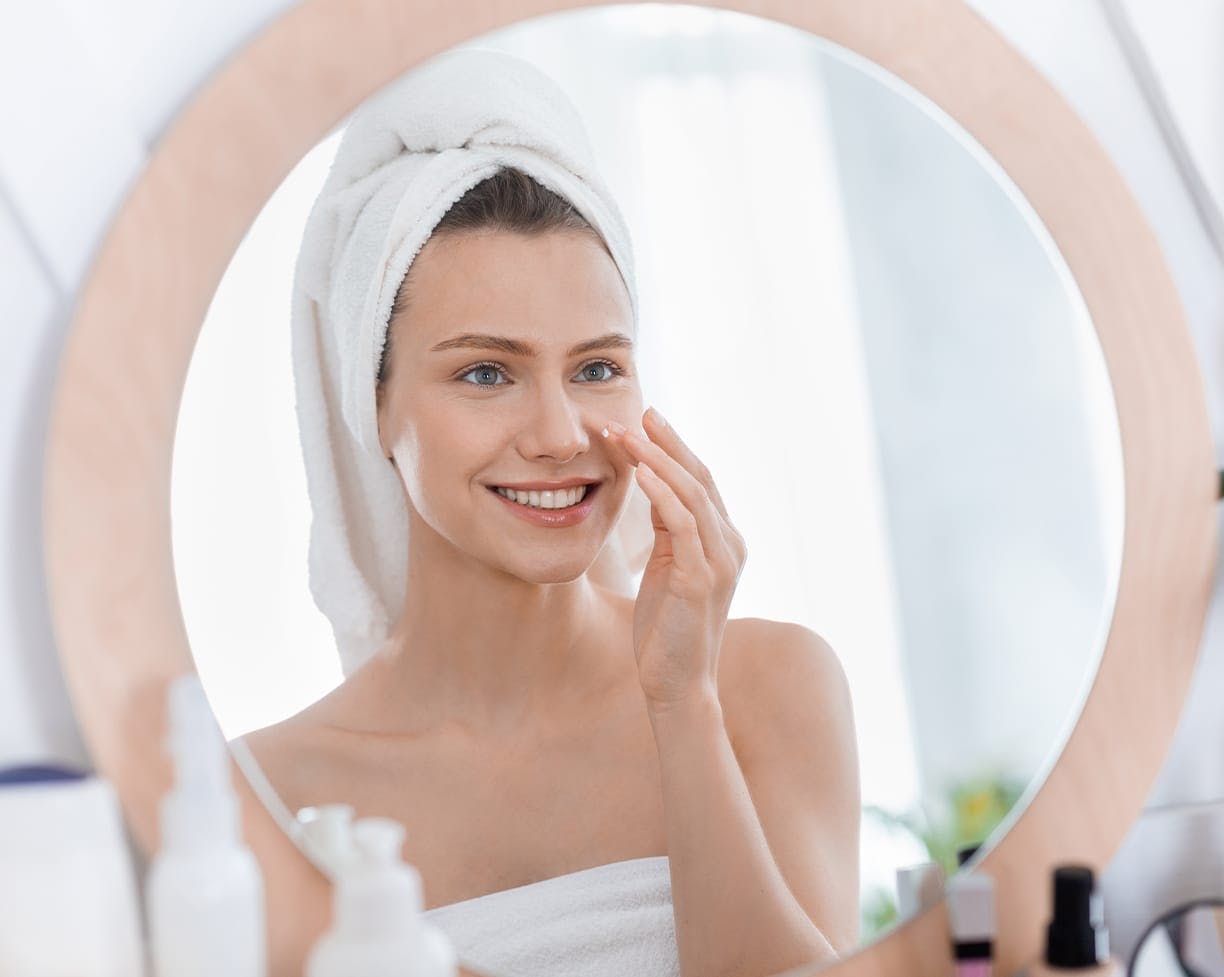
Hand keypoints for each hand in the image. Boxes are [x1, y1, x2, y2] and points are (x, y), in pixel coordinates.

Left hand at [601, 407, 746, 710]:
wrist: (678, 684)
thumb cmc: (666, 629)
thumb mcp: (667, 567)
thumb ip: (667, 529)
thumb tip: (651, 484)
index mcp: (724, 541)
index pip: (701, 481)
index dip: (675, 448)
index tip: (646, 419)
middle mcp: (731, 545)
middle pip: (701, 478)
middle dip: (669, 441)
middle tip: (640, 411)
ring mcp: (720, 562)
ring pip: (692, 494)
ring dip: (657, 459)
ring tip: (627, 435)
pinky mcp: (702, 579)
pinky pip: (683, 524)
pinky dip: (661, 493)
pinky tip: (639, 473)